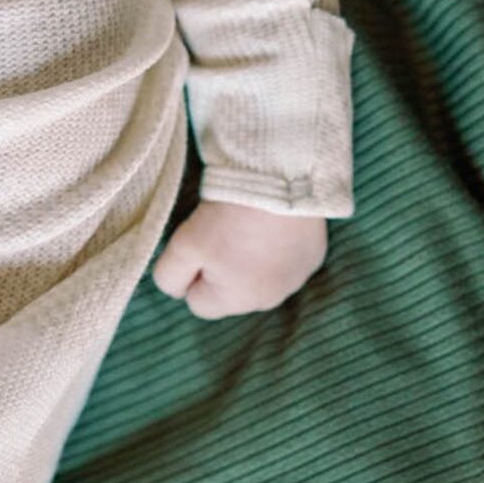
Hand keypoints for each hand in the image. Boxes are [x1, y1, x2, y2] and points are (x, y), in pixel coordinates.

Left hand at [151, 196, 328, 319]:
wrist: (279, 179)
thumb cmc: (228, 217)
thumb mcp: (183, 246)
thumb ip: (169, 276)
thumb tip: (176, 290)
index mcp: (239, 301)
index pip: (199, 303)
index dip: (191, 273)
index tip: (199, 245)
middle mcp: (272, 299)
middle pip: (231, 293)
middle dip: (224, 270)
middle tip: (224, 232)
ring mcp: (297, 278)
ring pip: (260, 277)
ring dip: (252, 259)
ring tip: (250, 225)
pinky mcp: (314, 256)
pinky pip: (286, 260)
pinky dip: (278, 246)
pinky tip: (273, 223)